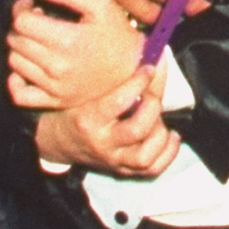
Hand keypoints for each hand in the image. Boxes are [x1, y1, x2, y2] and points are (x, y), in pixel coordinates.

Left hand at [7, 0, 142, 110]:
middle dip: (21, 26)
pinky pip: (19, 94)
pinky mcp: (54, 101)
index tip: (33, 5)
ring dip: (20, 47)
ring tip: (36, 41)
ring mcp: (54, 87)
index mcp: (67, 40)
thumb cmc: (117, 33)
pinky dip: (14, 81)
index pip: (22, 22)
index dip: (22, 8)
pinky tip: (25, 68)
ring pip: (14, 63)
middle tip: (37, 20)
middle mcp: (57, 66)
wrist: (134, 67)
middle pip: (15, 41)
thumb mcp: (101, 4)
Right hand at [33, 59, 179, 175]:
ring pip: (146, 156)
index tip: (149, 68)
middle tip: (152, 96)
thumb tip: (150, 58)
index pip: (119, 101)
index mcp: (89, 119)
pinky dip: (167, 153)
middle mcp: (102, 143)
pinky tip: (170, 136)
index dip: (139, 82)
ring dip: (160, 134)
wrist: (57, 141)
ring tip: (159, 119)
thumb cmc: (74, 109)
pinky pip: (152, 170)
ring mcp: (113, 160)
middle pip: (137, 129)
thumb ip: (115, 79)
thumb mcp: (85, 92)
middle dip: (153, 108)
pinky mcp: (122, 170)